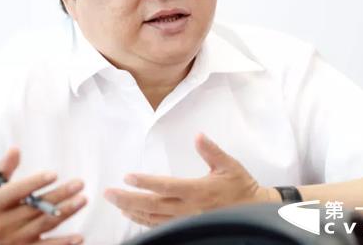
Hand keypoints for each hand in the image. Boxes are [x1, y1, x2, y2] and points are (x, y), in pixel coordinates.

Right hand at [0, 148, 86, 244]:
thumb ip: (2, 170)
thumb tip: (16, 149)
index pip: (14, 192)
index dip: (34, 183)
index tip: (53, 174)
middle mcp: (1, 225)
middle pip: (35, 208)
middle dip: (59, 195)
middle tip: (79, 184)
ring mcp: (12, 241)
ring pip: (44, 226)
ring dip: (65, 213)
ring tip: (81, 200)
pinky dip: (63, 243)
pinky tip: (78, 237)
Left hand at [104, 133, 279, 227]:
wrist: (253, 210)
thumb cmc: (240, 186)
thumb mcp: (229, 165)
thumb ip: (211, 151)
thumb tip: (198, 136)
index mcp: (198, 190)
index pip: (166, 186)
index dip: (145, 182)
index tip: (127, 177)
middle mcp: (189, 208)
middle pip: (152, 205)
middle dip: (128, 200)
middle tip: (108, 193)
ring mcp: (186, 220)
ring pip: (153, 219)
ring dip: (132, 211)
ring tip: (116, 204)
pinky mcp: (187, 227)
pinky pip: (161, 226)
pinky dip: (144, 221)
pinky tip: (134, 216)